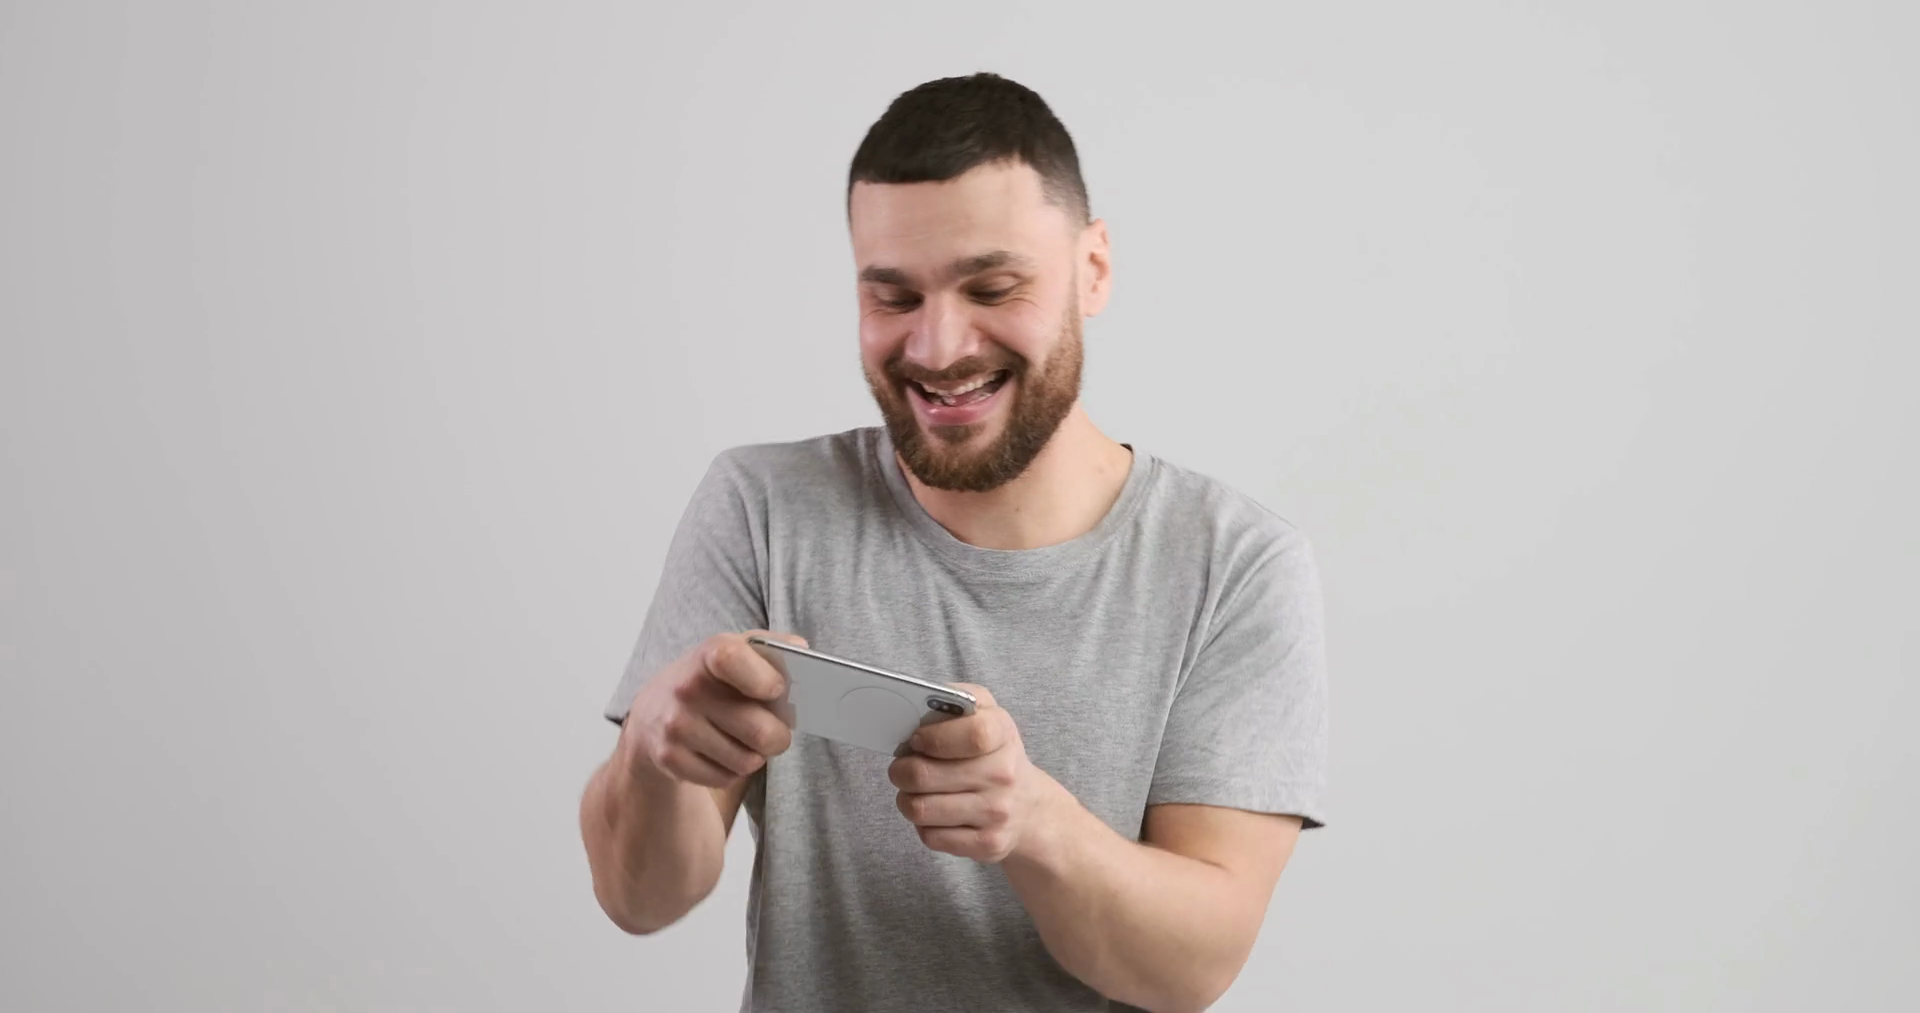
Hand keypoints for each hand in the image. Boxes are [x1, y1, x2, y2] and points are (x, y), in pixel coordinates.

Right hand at [620, 631, 802, 787]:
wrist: (653, 712)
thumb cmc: (711, 679)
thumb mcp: (735, 652)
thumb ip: (771, 648)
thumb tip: (801, 649)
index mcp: (707, 655)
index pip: (732, 660)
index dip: (764, 679)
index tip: (776, 691)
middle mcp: (687, 690)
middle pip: (761, 731)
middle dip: (779, 735)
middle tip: (775, 730)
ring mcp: (676, 727)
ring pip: (748, 761)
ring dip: (756, 755)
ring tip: (745, 739)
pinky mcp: (670, 760)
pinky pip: (726, 778)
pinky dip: (733, 770)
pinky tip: (722, 752)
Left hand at [888, 684, 1057, 862]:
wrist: (1028, 807)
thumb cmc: (993, 754)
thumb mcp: (984, 715)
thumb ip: (952, 701)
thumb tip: (913, 706)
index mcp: (1002, 733)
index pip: (972, 734)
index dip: (933, 737)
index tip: (916, 740)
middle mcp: (1004, 774)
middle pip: (923, 775)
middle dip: (901, 770)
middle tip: (902, 767)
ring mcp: (997, 812)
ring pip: (919, 809)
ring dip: (907, 799)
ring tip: (915, 791)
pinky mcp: (988, 844)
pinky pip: (930, 837)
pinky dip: (924, 825)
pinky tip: (935, 814)